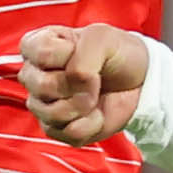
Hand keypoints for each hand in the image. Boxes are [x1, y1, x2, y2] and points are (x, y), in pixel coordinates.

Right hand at [19, 25, 155, 145]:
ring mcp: (42, 105)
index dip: (68, 55)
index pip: (41, 53)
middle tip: (94, 77)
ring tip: (94, 95)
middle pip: (43, 86)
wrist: (138, 80)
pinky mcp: (56, 129)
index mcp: (36, 47)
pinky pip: (69, 133)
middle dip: (78, 84)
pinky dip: (91, 124)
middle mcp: (34, 76)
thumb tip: (75, 87)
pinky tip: (96, 113)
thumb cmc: (116, 53)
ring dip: (84, 106)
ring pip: (53, 114)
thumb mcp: (102, 39)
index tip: (81, 51)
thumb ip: (82, 59)